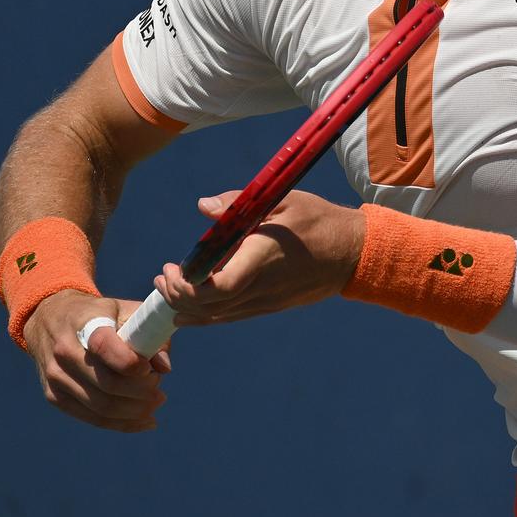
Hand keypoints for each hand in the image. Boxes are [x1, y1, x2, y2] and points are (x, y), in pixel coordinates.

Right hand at [23, 290, 170, 432]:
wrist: (50, 319)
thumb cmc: (99, 314)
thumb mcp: (126, 310)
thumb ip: (149, 333)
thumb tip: (164, 368)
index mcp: (85, 323)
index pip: (105, 346)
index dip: (130, 363)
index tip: (149, 369)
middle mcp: (65, 351)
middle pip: (107, 384)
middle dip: (142, 393)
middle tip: (160, 391)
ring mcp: (56, 377)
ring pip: (100, 406)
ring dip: (135, 411)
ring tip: (155, 403)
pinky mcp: (54, 396)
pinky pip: (91, 418)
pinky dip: (122, 423)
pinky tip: (144, 421)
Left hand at [154, 189, 364, 326]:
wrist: (353, 252)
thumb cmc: (319, 220)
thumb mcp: (283, 199)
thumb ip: (239, 203)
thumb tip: (203, 206)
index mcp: (262, 259)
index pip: (218, 288)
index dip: (187, 286)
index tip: (174, 266)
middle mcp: (262, 287)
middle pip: (207, 307)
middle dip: (176, 295)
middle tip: (163, 275)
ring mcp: (266, 302)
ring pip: (215, 316)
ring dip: (186, 306)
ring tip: (169, 287)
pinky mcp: (269, 307)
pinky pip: (229, 317)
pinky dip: (203, 315)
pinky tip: (188, 309)